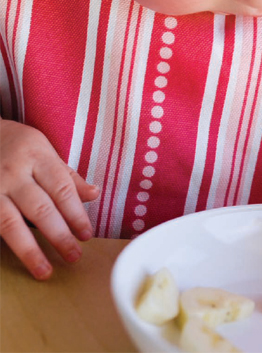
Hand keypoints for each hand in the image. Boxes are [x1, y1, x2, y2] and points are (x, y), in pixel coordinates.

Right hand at [0, 119, 99, 279]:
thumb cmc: (21, 147)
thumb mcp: (47, 152)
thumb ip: (68, 177)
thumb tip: (95, 195)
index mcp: (37, 157)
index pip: (61, 189)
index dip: (76, 214)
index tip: (87, 235)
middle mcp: (14, 173)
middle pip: (40, 209)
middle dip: (59, 235)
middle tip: (74, 256)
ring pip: (11, 224)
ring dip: (30, 251)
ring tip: (45, 271)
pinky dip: (5, 244)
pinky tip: (16, 262)